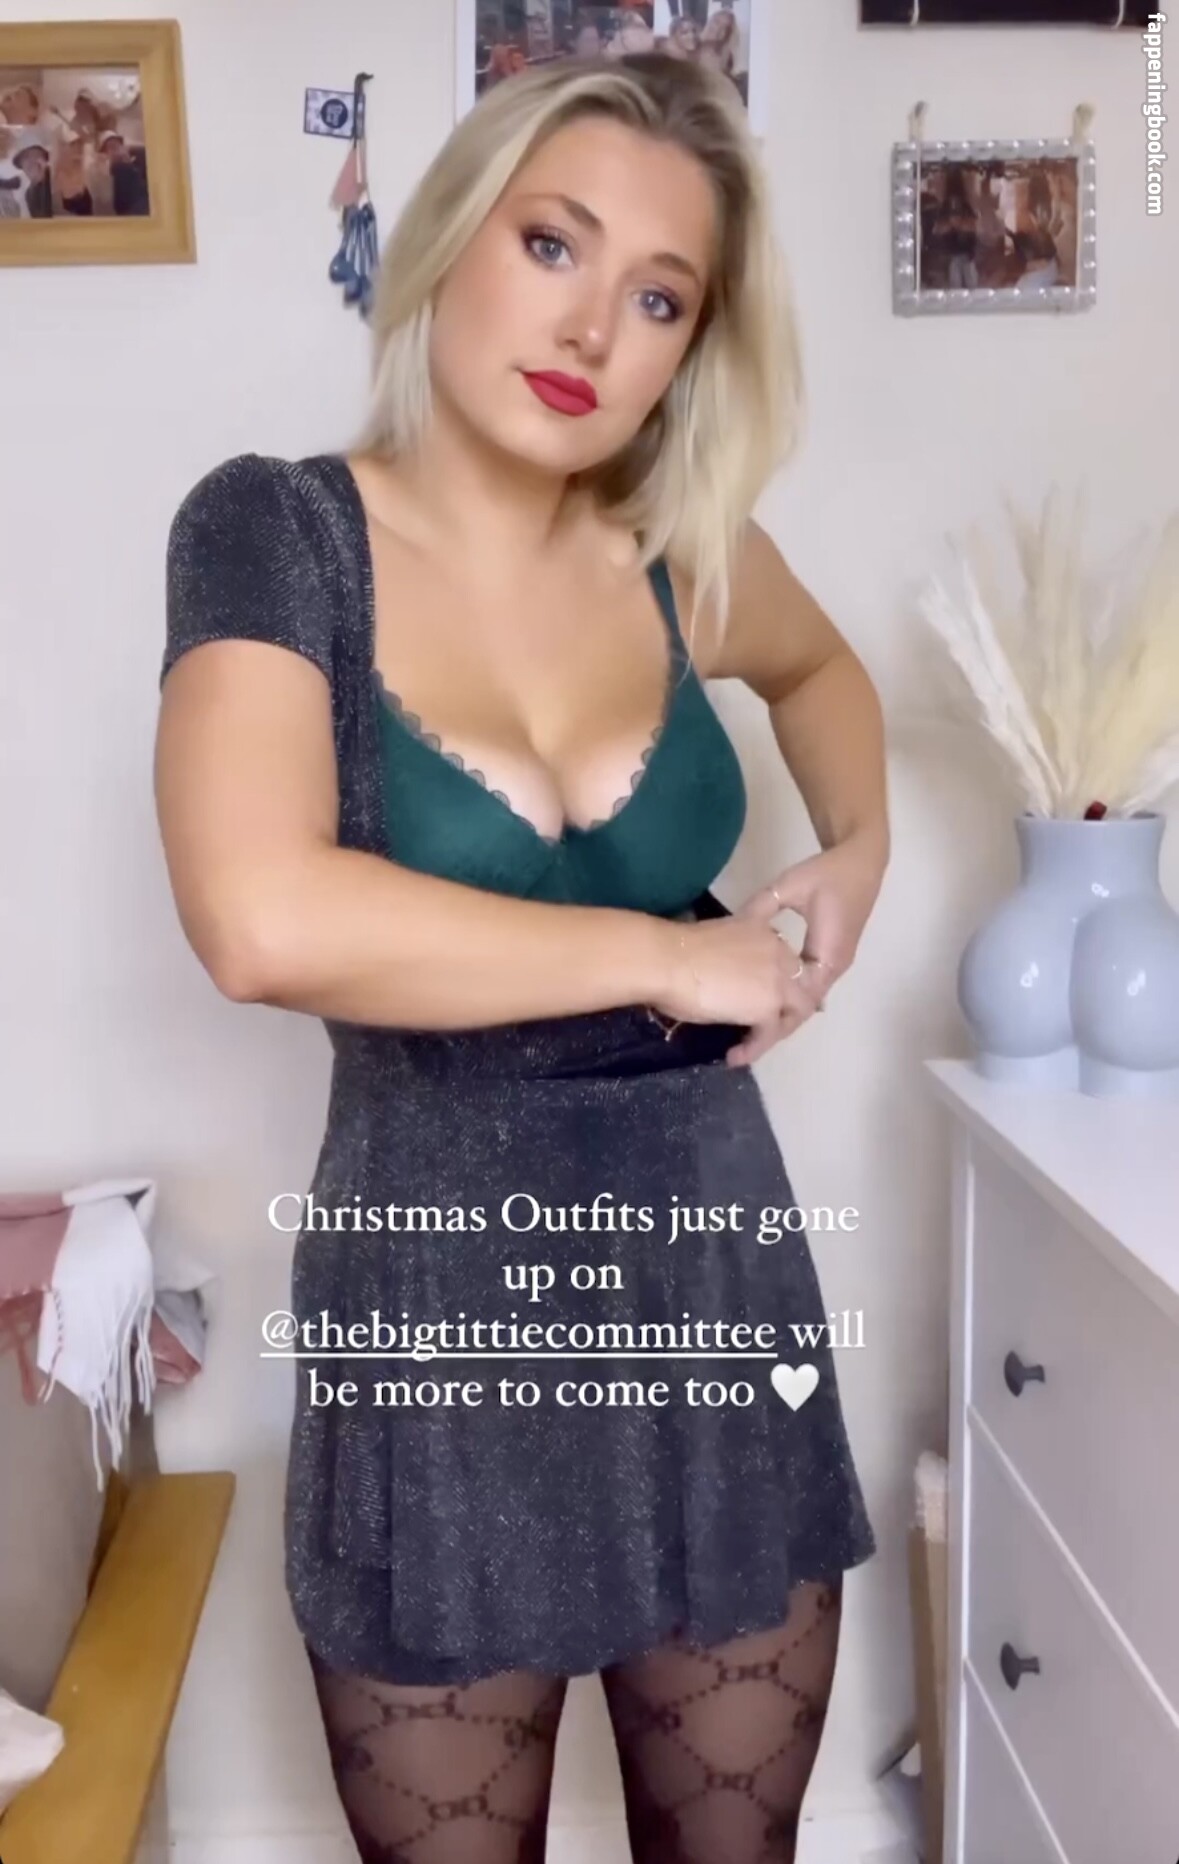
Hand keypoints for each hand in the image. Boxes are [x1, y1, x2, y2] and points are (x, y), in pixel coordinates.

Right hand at [646, 915, 816, 1061]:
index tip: (765, 991)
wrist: (665, 961)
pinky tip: (734, 1056)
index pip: (785, 954)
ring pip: (798, 1009)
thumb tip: (721, 984)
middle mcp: (778, 949)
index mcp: (761, 928)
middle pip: (800, 981)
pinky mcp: (768, 1006)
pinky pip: (770, 1034)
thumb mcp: (713, 948)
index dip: (781, 976)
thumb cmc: (673, 952)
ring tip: (754, 1044)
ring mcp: (778, 978)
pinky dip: (754, 1049)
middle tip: (764, 1025)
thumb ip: (729, 962)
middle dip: (786, 1004)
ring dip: (779, 1029)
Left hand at [726, 829, 887, 1065]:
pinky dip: (788, 1003)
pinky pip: (809, 988)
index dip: (771, 1026)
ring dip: (780, 1020)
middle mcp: (833, 967)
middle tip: (740, 1052)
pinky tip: (765, 1009)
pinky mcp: (831, 957)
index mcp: (826, 956)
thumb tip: (733, 928)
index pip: (798, 1004)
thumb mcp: (789, 886)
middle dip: (773, 1032)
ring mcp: (835, 963)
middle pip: (802, 1011)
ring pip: (806, 1003)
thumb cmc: (828, 873)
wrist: (862, 861)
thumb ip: (761, 908)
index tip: (745, 1043)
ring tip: (749, 1038)